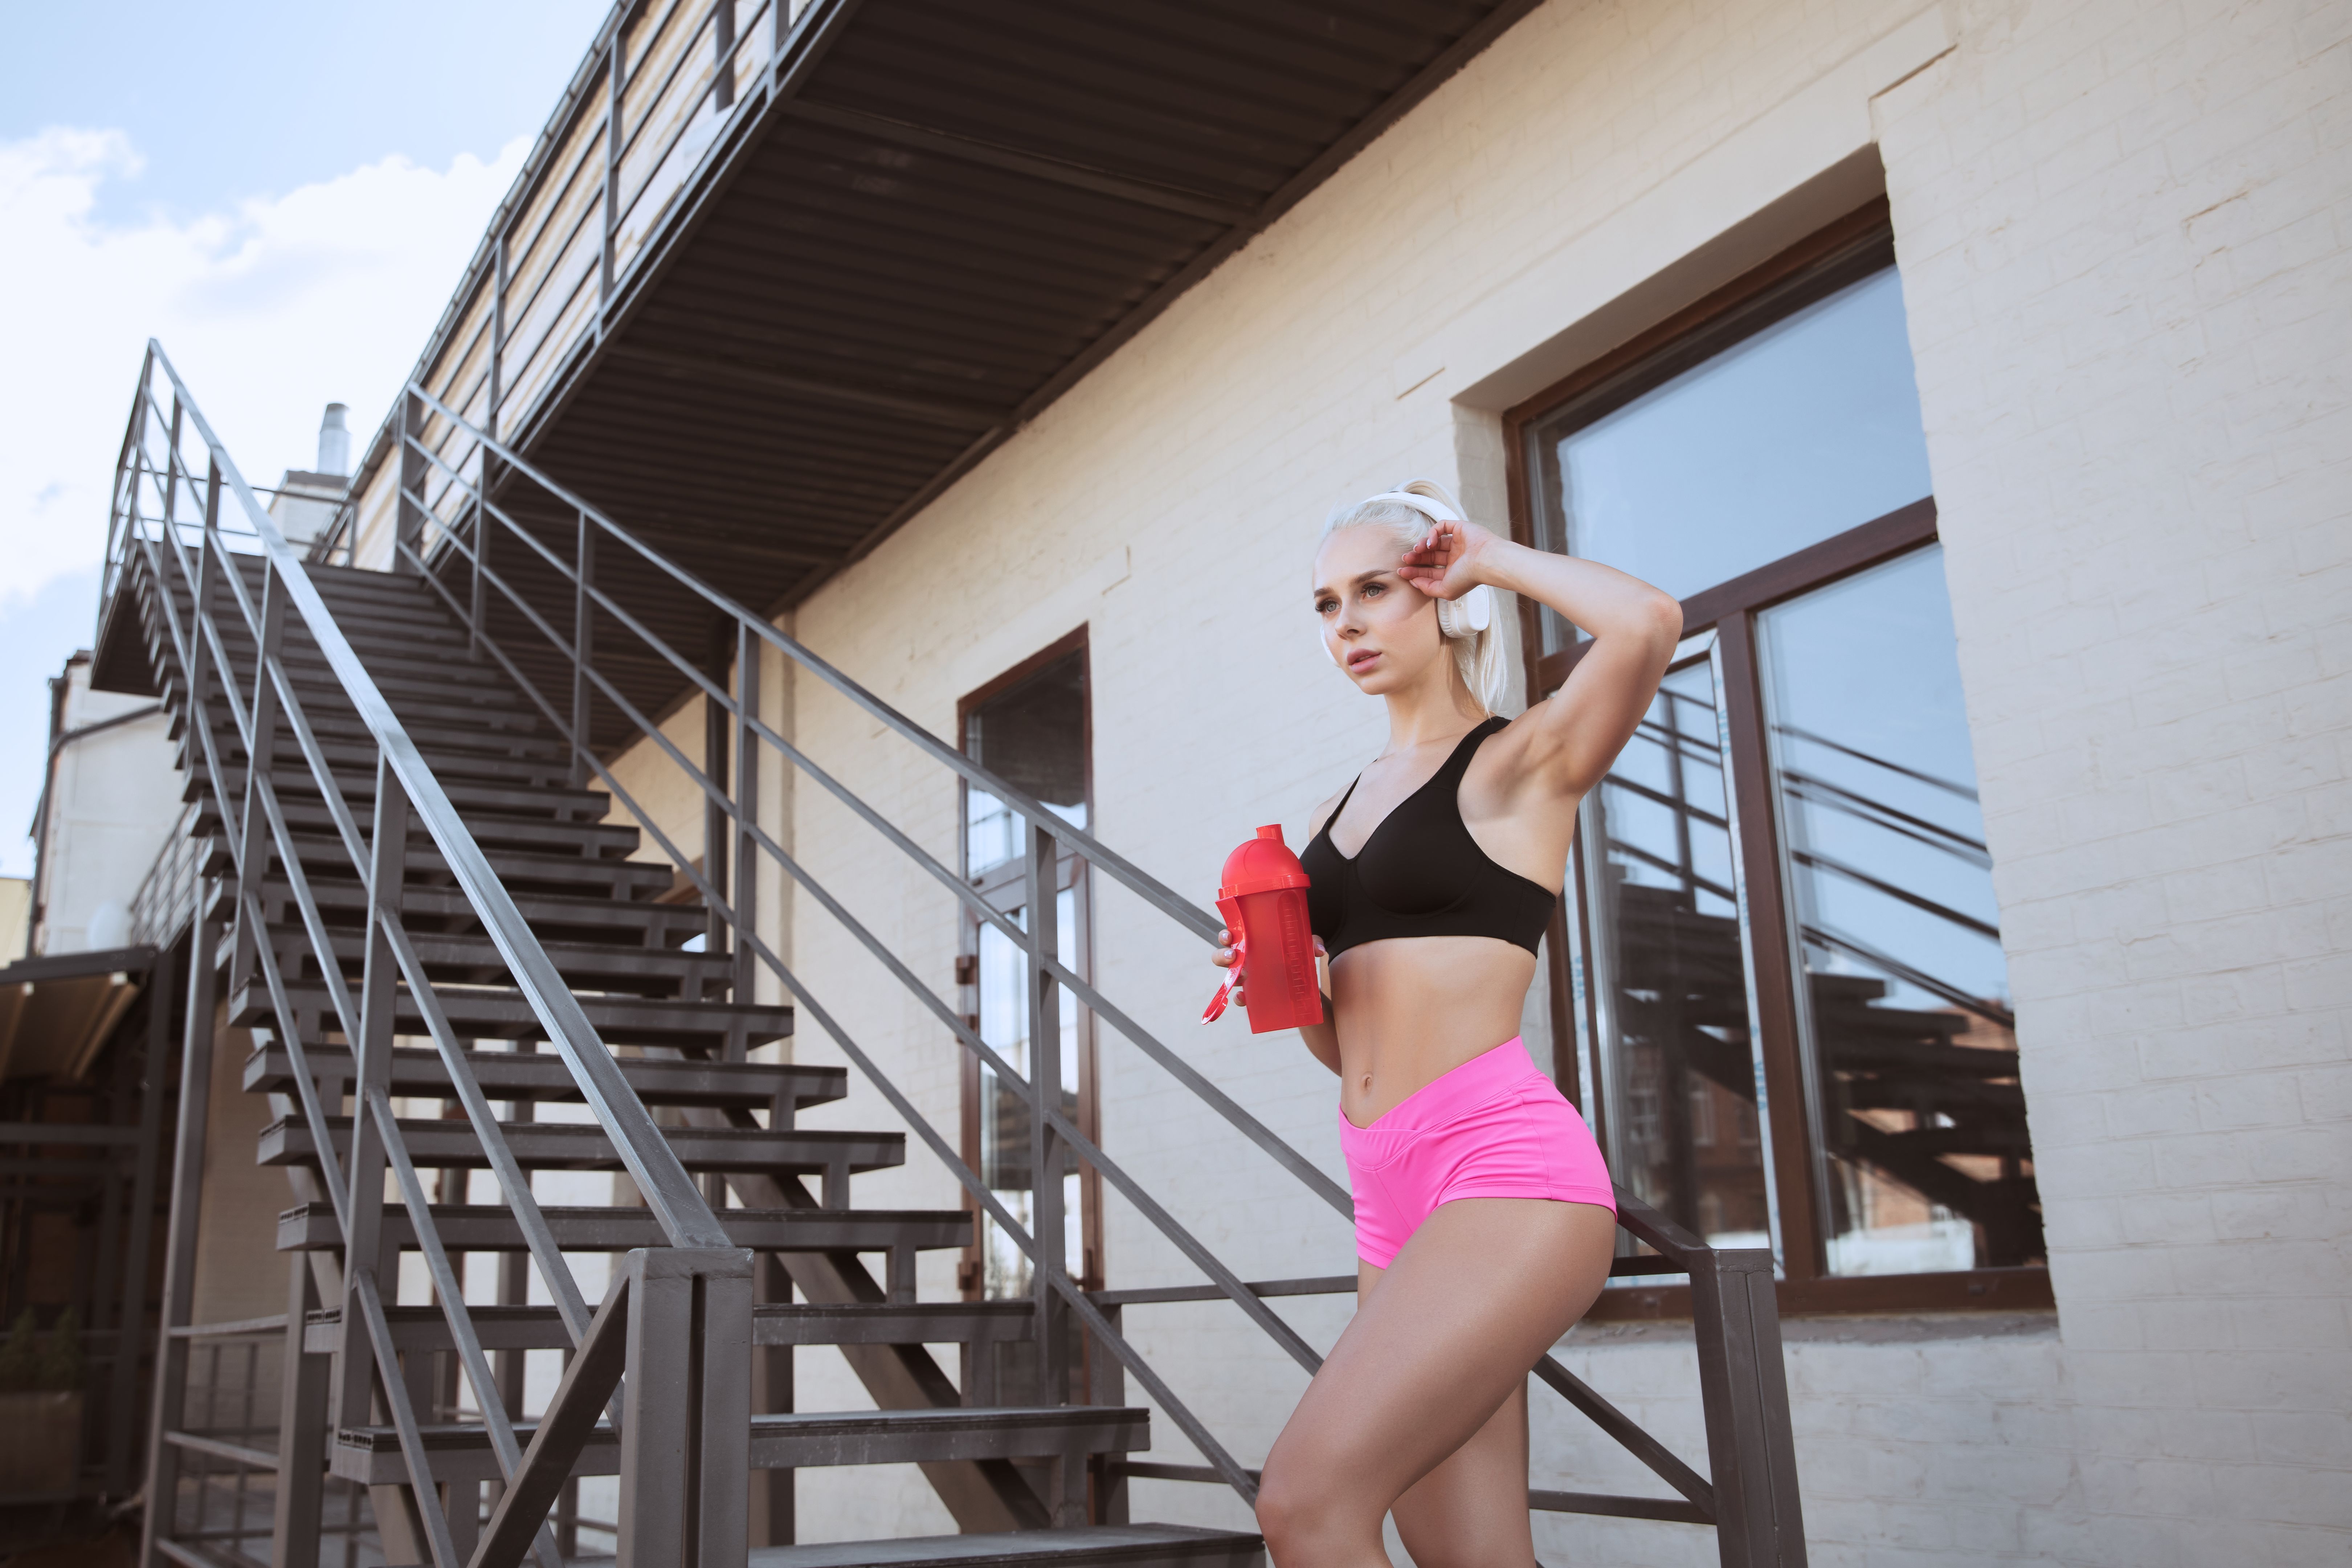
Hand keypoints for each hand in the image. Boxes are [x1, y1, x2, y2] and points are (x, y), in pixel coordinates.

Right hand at [1211, 929, 1328, 1009]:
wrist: (1306, 986)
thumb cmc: (1297, 957)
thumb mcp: (1304, 947)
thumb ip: (1312, 943)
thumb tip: (1318, 949)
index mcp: (1252, 941)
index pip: (1233, 936)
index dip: (1225, 935)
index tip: (1229, 936)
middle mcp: (1246, 959)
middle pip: (1223, 956)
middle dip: (1223, 955)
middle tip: (1234, 955)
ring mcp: (1248, 978)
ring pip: (1230, 976)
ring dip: (1231, 976)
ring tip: (1244, 975)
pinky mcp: (1254, 994)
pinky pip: (1241, 998)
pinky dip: (1240, 999)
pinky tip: (1243, 998)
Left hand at [1397, 518, 1498, 600]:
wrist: (1485, 561)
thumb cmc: (1469, 577)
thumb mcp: (1445, 590)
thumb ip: (1428, 588)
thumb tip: (1414, 581)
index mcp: (1454, 571)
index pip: (1430, 570)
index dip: (1416, 571)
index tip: (1402, 572)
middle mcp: (1456, 557)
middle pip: (1430, 556)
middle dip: (1416, 558)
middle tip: (1405, 559)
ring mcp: (1458, 542)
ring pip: (1434, 541)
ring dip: (1421, 545)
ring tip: (1416, 550)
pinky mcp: (1460, 528)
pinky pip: (1441, 526)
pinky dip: (1432, 533)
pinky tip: (1430, 542)